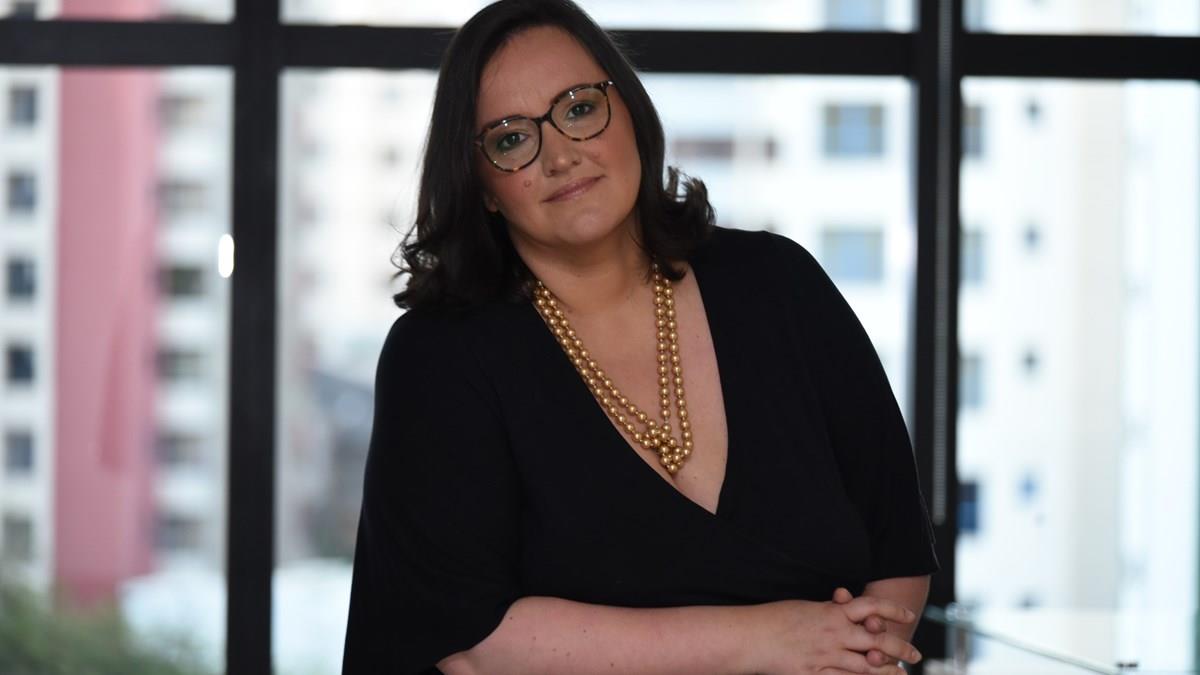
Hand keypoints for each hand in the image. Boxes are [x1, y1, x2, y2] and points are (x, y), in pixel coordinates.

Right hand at [745, 596, 921, 674]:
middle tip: (915, 653)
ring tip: (902, 673)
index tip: (907, 614)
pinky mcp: (815, 674)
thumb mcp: (807, 608)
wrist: (752, 636)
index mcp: (832, 612)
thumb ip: (830, 611)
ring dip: (887, 670)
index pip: (871, 605)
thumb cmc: (775, 618)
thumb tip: (845, 607)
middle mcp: (834, 633)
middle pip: (877, 639)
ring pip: (866, 665)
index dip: (892, 609)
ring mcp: (826, 656)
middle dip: (899, 646)